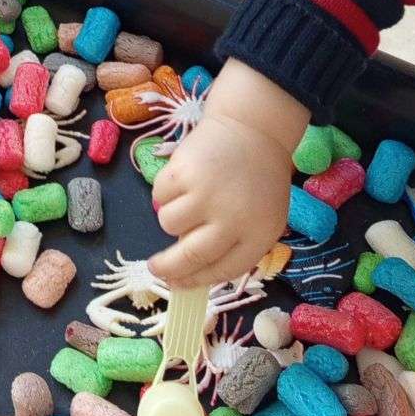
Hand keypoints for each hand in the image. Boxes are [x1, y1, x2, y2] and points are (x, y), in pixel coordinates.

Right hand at [148, 59, 310, 287]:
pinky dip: (166, 192)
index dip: (196, 281)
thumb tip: (187, 272)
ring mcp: (206, 195)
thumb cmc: (255, 180)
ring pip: (169, 225)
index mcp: (259, 234)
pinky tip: (185, 179)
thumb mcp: (258, 217)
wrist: (252, 130)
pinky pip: (159, 197)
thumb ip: (230, 244)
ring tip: (189, 198)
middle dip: (167, 268)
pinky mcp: (183, 173)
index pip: (222, 270)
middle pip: (190, 257)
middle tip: (155, 268)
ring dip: (173, 217)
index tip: (176, 285)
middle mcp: (233, 219)